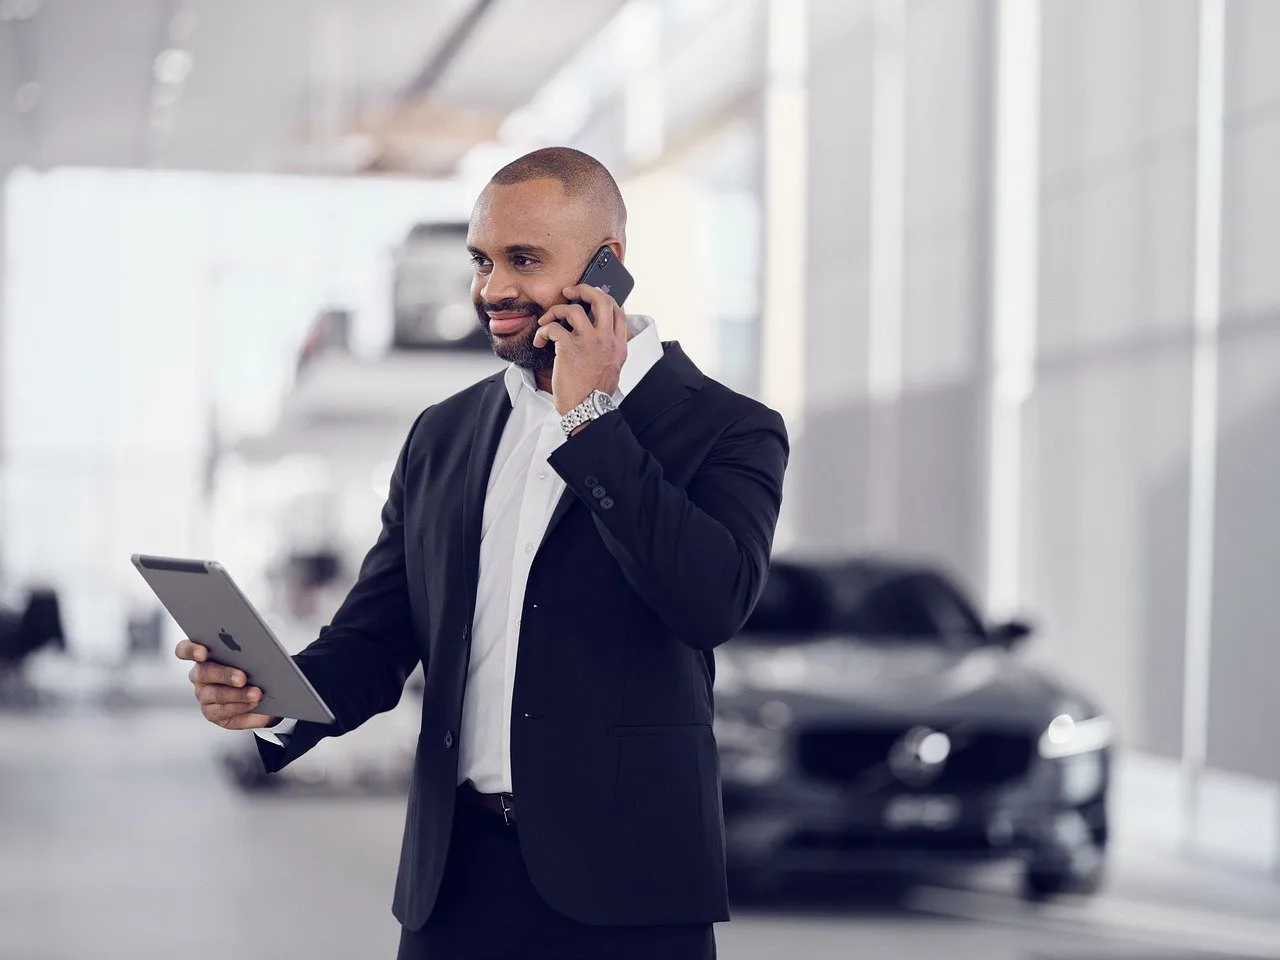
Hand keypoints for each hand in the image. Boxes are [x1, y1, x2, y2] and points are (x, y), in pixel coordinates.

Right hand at [175, 639, 277, 729]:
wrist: (264, 694)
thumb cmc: (253, 669)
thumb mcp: (252, 658)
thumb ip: (248, 652)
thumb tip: (258, 651)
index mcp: (204, 656)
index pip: (185, 650)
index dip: (190, 650)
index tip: (202, 653)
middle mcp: (199, 675)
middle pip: (203, 673)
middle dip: (224, 674)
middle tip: (242, 678)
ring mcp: (203, 695)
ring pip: (214, 694)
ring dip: (237, 694)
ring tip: (255, 694)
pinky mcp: (211, 712)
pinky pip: (222, 711)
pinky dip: (240, 707)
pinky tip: (253, 704)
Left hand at [531, 283, 627, 414]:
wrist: (587, 410)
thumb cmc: (595, 395)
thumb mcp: (613, 370)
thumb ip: (610, 352)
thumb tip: (601, 342)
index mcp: (619, 345)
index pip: (618, 311)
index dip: (604, 299)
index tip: (592, 299)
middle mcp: (606, 340)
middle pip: (600, 300)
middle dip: (583, 290)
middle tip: (569, 292)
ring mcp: (589, 341)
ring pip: (573, 309)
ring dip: (556, 311)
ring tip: (547, 321)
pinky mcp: (569, 347)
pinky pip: (553, 328)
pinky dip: (543, 331)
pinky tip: (540, 341)